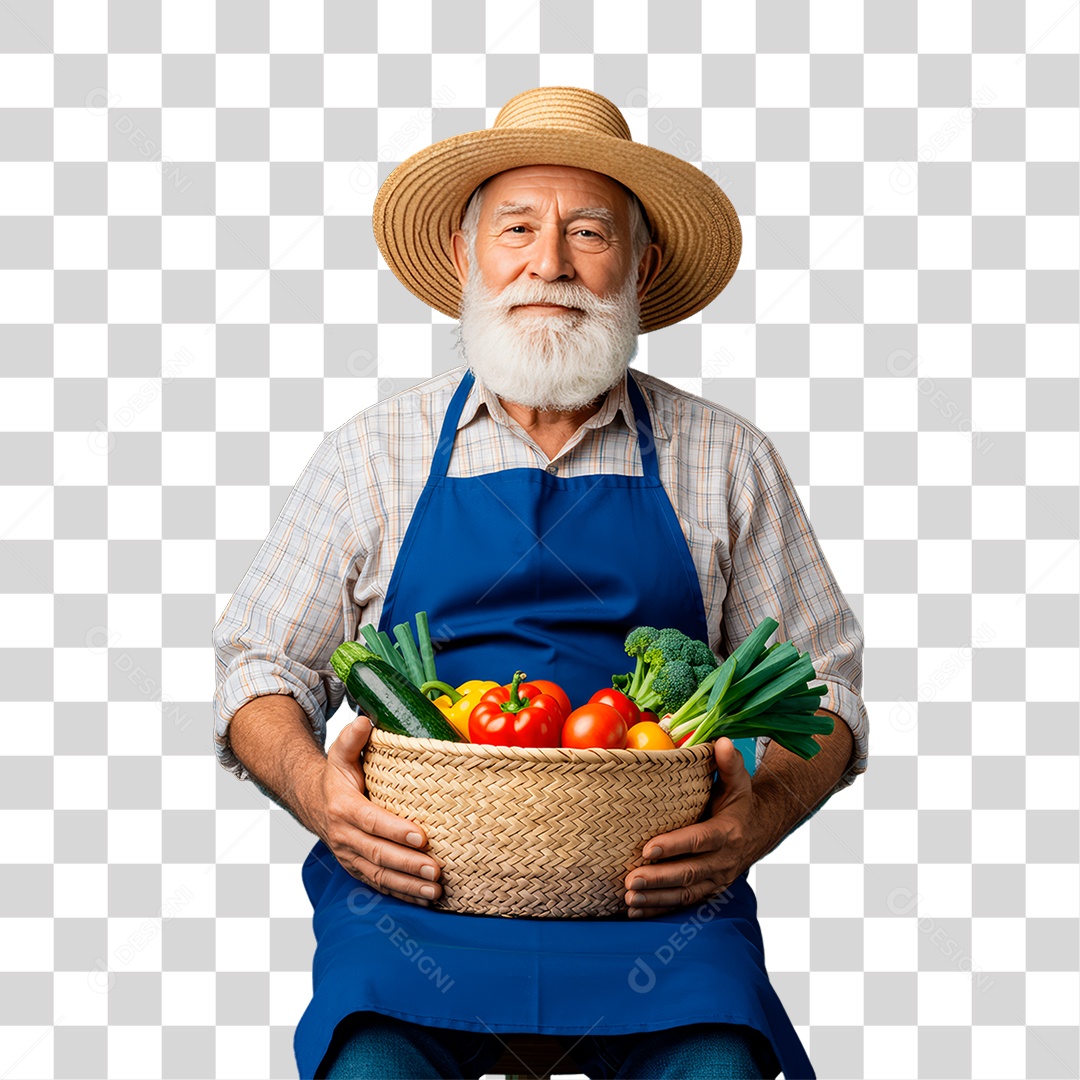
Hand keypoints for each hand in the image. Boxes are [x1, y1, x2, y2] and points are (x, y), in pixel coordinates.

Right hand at [312, 715, 441, 906]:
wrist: (313, 802)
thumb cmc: (336, 776)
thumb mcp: (340, 754)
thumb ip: (352, 739)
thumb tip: (365, 721)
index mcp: (343, 807)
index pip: (371, 821)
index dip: (396, 830)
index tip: (422, 835)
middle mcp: (344, 836)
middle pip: (377, 854)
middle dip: (408, 863)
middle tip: (435, 869)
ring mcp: (349, 856)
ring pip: (379, 875)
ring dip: (407, 885)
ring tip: (435, 890)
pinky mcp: (356, 868)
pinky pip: (378, 885)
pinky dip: (401, 894)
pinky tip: (423, 899)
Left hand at [624, 737, 757, 918]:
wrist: (759, 831)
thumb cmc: (739, 802)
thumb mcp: (738, 782)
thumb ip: (729, 764)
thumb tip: (722, 742)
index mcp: (728, 832)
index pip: (699, 841)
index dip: (674, 846)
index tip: (647, 848)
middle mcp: (723, 860)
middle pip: (688, 873)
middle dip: (659, 879)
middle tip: (631, 880)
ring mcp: (715, 879)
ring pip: (684, 893)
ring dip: (656, 898)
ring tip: (630, 898)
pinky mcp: (707, 890)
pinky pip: (682, 903)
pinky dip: (659, 909)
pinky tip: (636, 911)